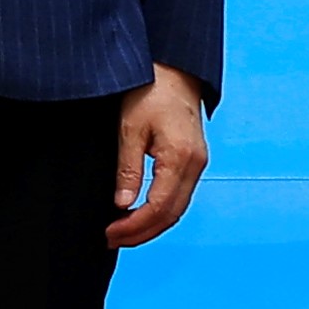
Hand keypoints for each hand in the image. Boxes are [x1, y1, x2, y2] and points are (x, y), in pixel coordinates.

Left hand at [107, 67, 210, 248]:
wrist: (175, 69)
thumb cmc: (151, 91)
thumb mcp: (130, 129)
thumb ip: (128, 168)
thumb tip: (123, 204)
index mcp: (180, 158)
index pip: (159, 207)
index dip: (134, 226)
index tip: (110, 232)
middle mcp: (195, 164)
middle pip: (172, 214)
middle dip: (142, 232)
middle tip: (112, 239)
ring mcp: (198, 163)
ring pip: (178, 208)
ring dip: (152, 225)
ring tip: (123, 232)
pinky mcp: (194, 159)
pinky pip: (180, 195)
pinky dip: (161, 211)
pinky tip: (141, 213)